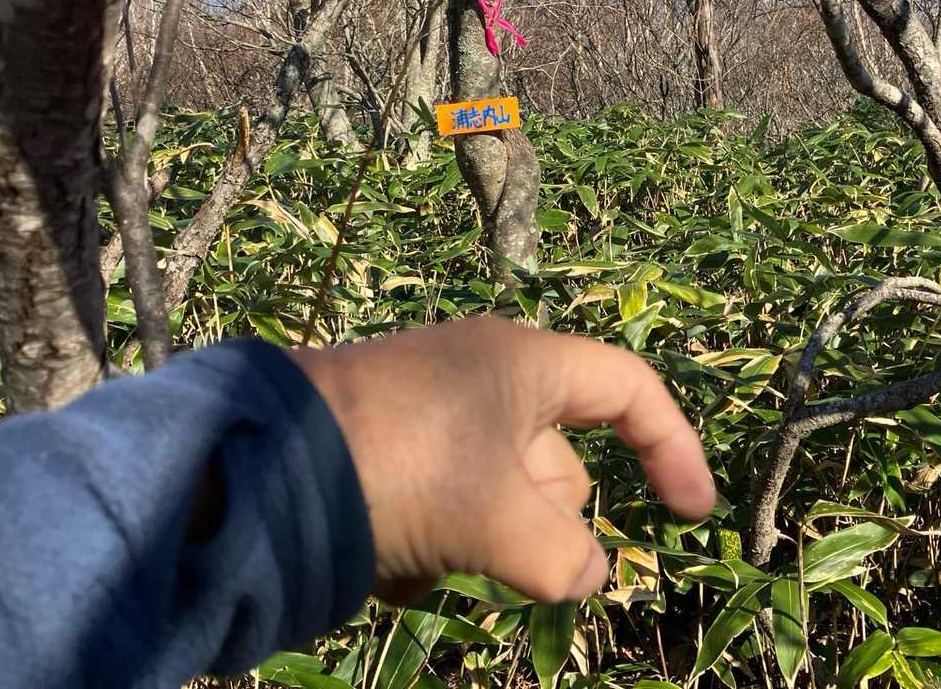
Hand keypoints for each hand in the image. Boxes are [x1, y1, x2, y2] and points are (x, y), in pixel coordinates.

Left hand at [289, 317, 715, 605]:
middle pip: (559, 466)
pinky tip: (383, 557)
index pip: (628, 389)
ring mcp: (430, 420)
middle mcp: (481, 382)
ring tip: (421, 551)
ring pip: (498, 502)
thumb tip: (584, 576)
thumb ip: (564, 556)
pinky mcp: (384, 456)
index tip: (691, 516)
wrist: (250, 466)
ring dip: (476, 545)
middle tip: (488, 543)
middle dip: (534, 523)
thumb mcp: (497, 518)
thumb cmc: (397, 464)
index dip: (672, 447)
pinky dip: (428, 546)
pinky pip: (443, 512)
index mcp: (522, 364)